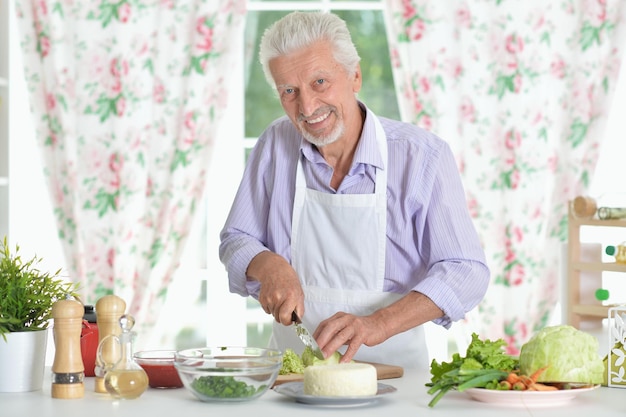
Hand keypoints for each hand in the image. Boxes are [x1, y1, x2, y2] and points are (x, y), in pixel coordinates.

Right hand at [246, 251, 303, 325]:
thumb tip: (297, 322)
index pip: (285, 318)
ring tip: (280, 299)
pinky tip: (274, 298)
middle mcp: (279, 298)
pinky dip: (270, 307)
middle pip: (278, 319)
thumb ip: (299, 309)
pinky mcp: (262, 299)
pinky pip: (267, 310)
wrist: (274, 270)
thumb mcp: (300, 293)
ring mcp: (269, 298)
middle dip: (283, 316)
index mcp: (291, 297)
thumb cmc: (289, 281)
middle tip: (286, 307)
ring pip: (273, 314)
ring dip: (277, 311)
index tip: (290, 319)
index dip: (288, 321)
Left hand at [312, 291, 443, 361]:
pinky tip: (343, 361)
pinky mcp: (363, 333)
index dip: (316, 334)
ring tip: (324, 356)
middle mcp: (346, 319)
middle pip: (330, 328)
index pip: (324, 324)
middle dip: (320, 340)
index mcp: (339, 317)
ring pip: (340, 336)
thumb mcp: (345, 328)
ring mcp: (354, 325)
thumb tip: (321, 347)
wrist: (379, 325)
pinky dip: (348, 354)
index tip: (309, 345)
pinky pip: (354, 345)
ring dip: (331, 347)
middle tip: (314, 350)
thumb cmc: (360, 329)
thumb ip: (335, 334)